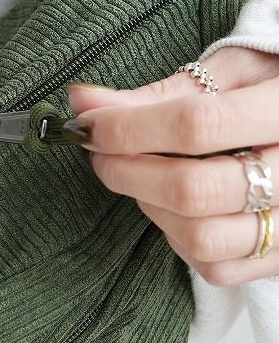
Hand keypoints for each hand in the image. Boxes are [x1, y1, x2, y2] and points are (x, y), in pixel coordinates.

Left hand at [66, 46, 278, 286]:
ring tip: (145, 180)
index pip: (196, 125)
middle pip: (191, 190)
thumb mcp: (235, 73)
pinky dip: (181, 242)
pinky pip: (217, 268)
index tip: (89, 124)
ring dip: (152, 209)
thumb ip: (162, 92)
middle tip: (101, 153)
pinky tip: (177, 211)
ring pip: (201, 238)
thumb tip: (83, 100)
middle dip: (125, 172)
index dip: (128, 127)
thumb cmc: (274, 90)